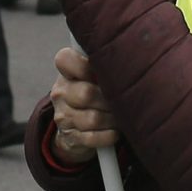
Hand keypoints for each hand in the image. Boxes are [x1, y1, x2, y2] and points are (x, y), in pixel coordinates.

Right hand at [47, 46, 117, 165]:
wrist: (76, 128)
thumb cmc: (95, 94)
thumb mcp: (95, 76)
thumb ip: (105, 64)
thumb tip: (131, 52)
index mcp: (66, 73)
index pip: (64, 59)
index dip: (84, 64)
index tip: (102, 70)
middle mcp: (60, 93)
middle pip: (85, 93)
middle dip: (109, 99)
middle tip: (123, 99)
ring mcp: (63, 117)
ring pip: (91, 118)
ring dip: (112, 119)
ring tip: (122, 116)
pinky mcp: (70, 138)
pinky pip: (92, 138)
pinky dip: (108, 135)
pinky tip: (115, 131)